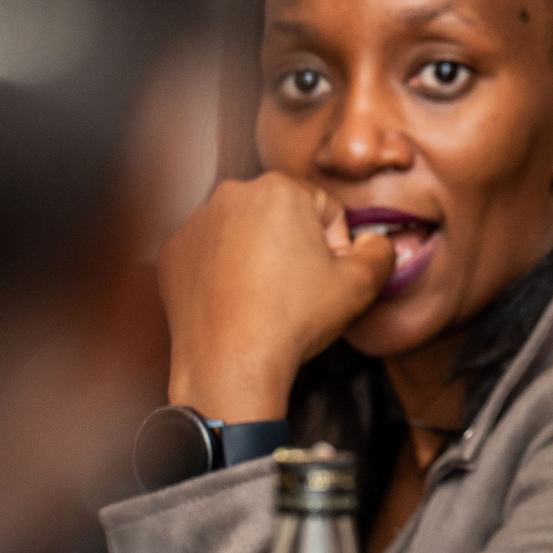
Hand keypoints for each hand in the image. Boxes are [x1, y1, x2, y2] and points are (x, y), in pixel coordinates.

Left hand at [159, 175, 394, 419]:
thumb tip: (374, 243)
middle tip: (298, 292)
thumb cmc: (294, 321)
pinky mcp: (173, 252)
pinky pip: (211, 254)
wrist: (230, 365)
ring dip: (259, 257)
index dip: (336, 248)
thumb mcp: (360, 286)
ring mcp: (196, 223)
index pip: (325, 209)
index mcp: (279, 188)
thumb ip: (380, 251)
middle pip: (282, 216)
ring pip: (244, 233)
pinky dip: (224, 273)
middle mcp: (231, 194)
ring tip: (266, 300)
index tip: (326, 279)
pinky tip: (236, 303)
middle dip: (295, 247)